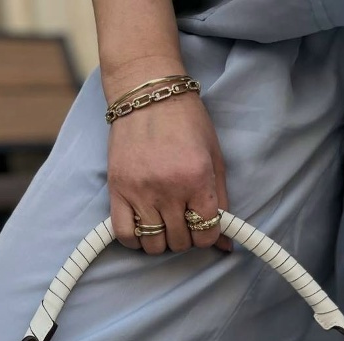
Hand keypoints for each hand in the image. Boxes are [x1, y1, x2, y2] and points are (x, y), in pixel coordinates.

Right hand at [107, 92, 230, 254]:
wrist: (148, 93)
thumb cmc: (186, 122)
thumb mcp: (214, 158)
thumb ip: (221, 202)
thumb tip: (225, 244)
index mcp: (197, 180)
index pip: (206, 233)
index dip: (208, 235)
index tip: (203, 226)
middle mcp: (168, 189)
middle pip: (180, 241)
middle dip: (186, 237)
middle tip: (184, 221)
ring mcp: (140, 191)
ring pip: (153, 243)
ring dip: (162, 240)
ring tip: (164, 224)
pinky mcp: (117, 190)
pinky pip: (125, 234)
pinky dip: (135, 239)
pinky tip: (143, 228)